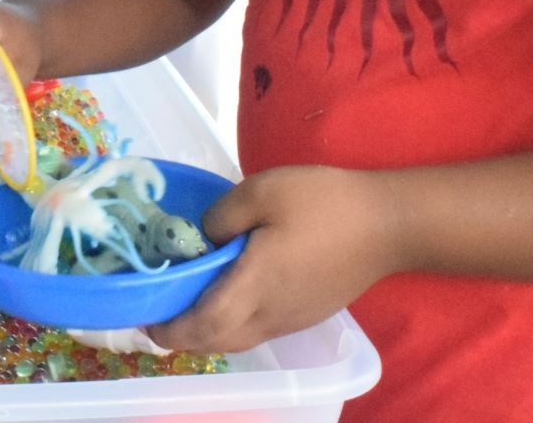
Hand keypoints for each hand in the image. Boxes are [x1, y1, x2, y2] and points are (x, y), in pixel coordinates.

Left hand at [146, 166, 402, 353]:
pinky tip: (226, 296)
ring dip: (207, 332)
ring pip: (238, 340)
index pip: (203, 325)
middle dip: (182, 336)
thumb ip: (221, 216)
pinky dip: (231, 324)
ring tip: (186, 305)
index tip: (144, 317)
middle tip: (158, 312)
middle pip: (217, 342)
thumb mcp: (262, 191)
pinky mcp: (306, 313)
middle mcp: (271, 314)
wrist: (388, 224)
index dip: (169, 329)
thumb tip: (202, 240)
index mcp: (255, 286)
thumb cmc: (324, 203)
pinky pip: (258, 330)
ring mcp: (291, 318)